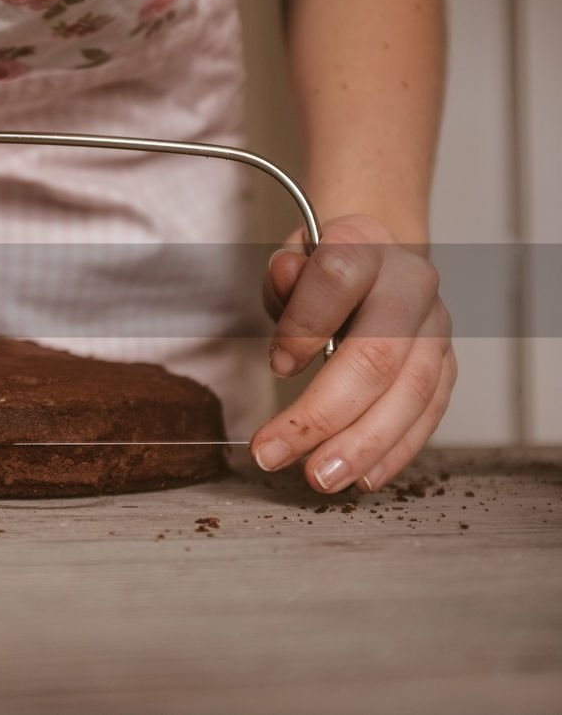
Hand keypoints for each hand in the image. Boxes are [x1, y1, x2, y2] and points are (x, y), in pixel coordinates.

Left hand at [251, 214, 455, 492]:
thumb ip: (284, 273)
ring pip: (409, 394)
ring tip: (319, 477)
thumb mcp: (291, 259)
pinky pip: (428, 414)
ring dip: (361, 445)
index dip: (305, 325)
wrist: (376, 262)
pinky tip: (362, 477)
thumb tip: (285, 277)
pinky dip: (395, 451)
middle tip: (275, 453)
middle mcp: (411, 285)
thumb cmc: (322, 268)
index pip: (340, 278)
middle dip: (323, 414)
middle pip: (376, 355)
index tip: (276, 366)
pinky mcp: (446, 365)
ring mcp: (435, 328)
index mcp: (366, 246)